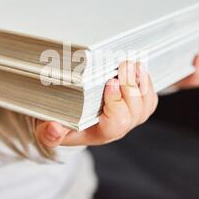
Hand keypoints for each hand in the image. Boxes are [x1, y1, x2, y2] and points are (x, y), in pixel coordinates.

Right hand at [36, 61, 157, 147]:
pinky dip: (147, 83)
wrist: (70, 121)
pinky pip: (150, 99)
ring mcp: (130, 118)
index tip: (110, 82)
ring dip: (142, 83)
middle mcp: (118, 128)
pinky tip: (139, 69)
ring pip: (145, 105)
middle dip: (130, 87)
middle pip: (134, 112)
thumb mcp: (49, 130)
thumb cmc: (61, 122)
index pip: (115, 124)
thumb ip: (49, 133)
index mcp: (99, 134)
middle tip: (124, 65)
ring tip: (134, 65)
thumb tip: (53, 128)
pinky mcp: (137, 107)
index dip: (116, 103)